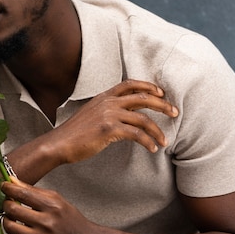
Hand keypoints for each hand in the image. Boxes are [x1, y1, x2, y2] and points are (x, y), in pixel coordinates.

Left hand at [2, 177, 95, 233]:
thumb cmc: (70, 219)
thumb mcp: (57, 200)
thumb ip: (33, 191)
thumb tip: (12, 181)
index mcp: (52, 206)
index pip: (22, 193)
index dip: (8, 188)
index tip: (4, 186)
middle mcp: (47, 222)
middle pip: (13, 210)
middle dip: (6, 204)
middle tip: (9, 203)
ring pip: (10, 228)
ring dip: (6, 221)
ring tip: (11, 218)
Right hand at [49, 79, 177, 163]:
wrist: (59, 143)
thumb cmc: (74, 134)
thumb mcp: (90, 114)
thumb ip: (106, 110)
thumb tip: (122, 116)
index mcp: (104, 96)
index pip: (130, 84)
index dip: (148, 86)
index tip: (161, 92)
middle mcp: (108, 102)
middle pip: (143, 98)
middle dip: (162, 104)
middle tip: (175, 112)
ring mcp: (109, 115)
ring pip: (143, 119)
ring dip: (157, 130)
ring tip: (165, 141)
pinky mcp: (109, 130)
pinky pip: (136, 135)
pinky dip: (147, 142)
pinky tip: (152, 149)